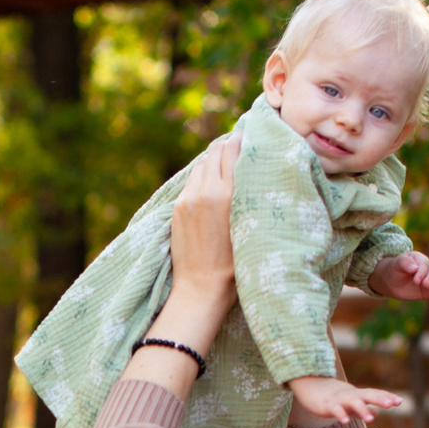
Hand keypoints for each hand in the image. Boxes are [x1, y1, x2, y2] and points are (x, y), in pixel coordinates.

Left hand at [168, 136, 239, 294]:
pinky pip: (191, 181)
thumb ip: (248, 193)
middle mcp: (205, 191)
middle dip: (227, 147)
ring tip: (226, 169)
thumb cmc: (236, 264)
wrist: (201, 288)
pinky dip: (202, 178)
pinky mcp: (177, 207)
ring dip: (213, 162)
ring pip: (201, 164)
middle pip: (215, 151)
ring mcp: (187, 198)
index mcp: (226, 194)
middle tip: (240, 150)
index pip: (232, 149)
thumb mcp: (250, 225)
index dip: (242, 140)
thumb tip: (251, 167)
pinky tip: (211, 188)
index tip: (251, 139)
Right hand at [286, 375, 402, 425]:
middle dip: (379, 399)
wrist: (309, 385)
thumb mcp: (349, 402)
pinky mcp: (327, 405)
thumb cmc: (331, 396)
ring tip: (370, 418)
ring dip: (361, 410)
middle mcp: (351, 395)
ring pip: (352, 403)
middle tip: (391, 404)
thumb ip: (363, 408)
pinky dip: (340, 415)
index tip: (399, 402)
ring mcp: (339, 399)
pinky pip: (335, 410)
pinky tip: (345, 422)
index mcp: (358, 394)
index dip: (386, 397)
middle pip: (367, 395)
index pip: (375, 394)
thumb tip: (376, 413)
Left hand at [370, 249, 428, 301]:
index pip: (424, 264)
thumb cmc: (394, 269)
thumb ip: (404, 263)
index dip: (422, 272)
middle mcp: (428, 268)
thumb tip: (415, 268)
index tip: (415, 280)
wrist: (391, 282)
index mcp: (420, 259)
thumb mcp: (396, 264)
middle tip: (425, 284)